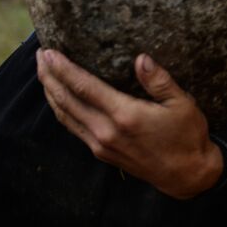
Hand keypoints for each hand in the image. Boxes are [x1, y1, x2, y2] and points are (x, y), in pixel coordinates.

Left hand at [37, 48, 223, 199]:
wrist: (185, 174)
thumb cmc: (187, 135)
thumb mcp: (182, 103)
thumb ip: (159, 80)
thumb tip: (141, 58)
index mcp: (125, 115)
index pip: (85, 87)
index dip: (64, 68)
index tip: (49, 52)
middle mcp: (106, 131)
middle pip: (67, 100)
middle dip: (50, 77)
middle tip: (39, 55)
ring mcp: (101, 144)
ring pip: (65, 115)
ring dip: (51, 93)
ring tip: (43, 73)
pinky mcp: (101, 152)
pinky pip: (73, 127)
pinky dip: (61, 110)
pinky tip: (59, 100)